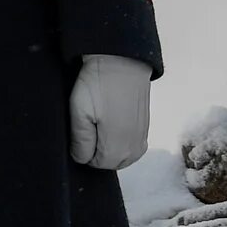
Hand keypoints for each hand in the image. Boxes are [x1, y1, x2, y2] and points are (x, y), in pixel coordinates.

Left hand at [69, 55, 152, 170]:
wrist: (121, 62)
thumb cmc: (97, 86)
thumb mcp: (79, 112)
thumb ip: (81, 141)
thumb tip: (82, 159)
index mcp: (117, 146)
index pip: (96, 164)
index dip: (84, 152)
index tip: (80, 135)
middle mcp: (134, 146)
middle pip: (112, 163)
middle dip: (98, 153)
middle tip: (89, 130)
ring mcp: (143, 137)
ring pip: (124, 156)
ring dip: (111, 150)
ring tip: (100, 128)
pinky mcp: (146, 127)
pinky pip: (134, 147)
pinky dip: (123, 144)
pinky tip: (113, 128)